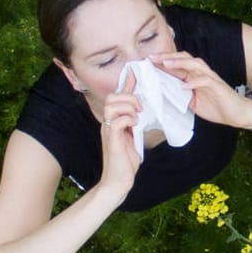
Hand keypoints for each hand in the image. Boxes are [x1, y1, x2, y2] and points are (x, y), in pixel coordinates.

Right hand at [97, 76, 142, 200]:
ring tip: (138, 117)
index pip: (118, 96)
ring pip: (113, 105)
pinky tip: (135, 125)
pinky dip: (128, 119)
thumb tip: (143, 108)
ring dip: (129, 107)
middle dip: (130, 98)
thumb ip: (136, 121)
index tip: (137, 71)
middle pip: (112, 96)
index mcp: (114, 120)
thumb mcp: (134, 136)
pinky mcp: (111, 140)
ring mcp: (108, 131)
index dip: (127, 82)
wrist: (119, 181)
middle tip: (141, 109)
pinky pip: (116, 121)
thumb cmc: (127, 160)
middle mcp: (108, 123)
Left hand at [152, 51, 251, 130]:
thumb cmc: (217, 107)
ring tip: (166, 63)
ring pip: (195, 65)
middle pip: (184, 59)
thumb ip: (180, 95)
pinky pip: (206, 80)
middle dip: (168, 57)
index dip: (163, 62)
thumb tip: (162, 93)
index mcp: (195, 77)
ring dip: (180, 63)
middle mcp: (202, 74)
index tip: (148, 61)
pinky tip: (185, 85)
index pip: (178, 65)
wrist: (238, 113)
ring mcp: (211, 79)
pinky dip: (195, 82)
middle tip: (152, 58)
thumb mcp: (192, 102)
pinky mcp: (218, 86)